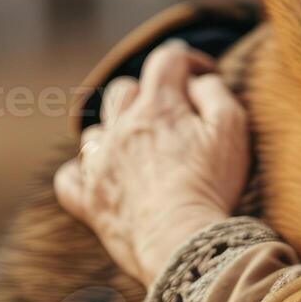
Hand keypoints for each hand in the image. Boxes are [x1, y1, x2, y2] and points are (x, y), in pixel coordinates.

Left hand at [55, 40, 249, 284]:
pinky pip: (69, 177)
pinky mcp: (88, 200)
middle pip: (123, 90)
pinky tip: (100, 177)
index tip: (203, 74)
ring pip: (95, 131)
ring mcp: (99, 164)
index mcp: (158, 106)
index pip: (166, 59)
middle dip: (148, 94)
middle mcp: (120, 127)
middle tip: (172, 116)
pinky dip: (82, 172)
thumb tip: (198, 79)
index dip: (187, 60)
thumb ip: (214, 91)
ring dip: (115, 133)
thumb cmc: (212, 183)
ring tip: (139, 149)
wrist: (181, 241)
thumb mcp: (231, 126)